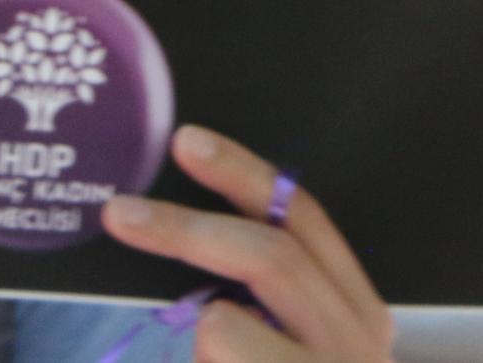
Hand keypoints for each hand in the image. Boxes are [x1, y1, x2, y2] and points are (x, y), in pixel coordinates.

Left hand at [101, 126, 394, 362]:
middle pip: (272, 256)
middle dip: (186, 227)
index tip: (185, 141)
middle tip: (119, 213)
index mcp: (357, 314)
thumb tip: (161, 219)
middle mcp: (362, 347)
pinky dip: (199, 361)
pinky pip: (221, 351)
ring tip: (196, 350)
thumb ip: (241, 288)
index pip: (304, 220)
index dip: (244, 174)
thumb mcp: (266, 337)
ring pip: (230, 325)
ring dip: (191, 326)